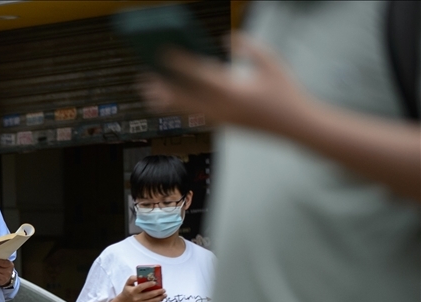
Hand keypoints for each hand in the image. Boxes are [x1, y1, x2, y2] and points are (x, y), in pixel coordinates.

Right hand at [118, 276, 166, 301]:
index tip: (155, 282)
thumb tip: (141, 276)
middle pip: (149, 295)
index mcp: (133, 291)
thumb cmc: (128, 290)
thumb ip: (133, 278)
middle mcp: (136, 298)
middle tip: (164, 290)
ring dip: (159, 298)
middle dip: (158, 292)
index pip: (141, 287)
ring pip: (151, 301)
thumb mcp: (128, 283)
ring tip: (164, 295)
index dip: (148, 284)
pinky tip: (159, 299)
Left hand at [139, 34, 310, 134]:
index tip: (164, 52)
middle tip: (143, 79)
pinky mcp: (223, 127)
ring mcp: (221, 120)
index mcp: (233, 90)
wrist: (294, 125)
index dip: (180, 63)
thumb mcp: (271, 62)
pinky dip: (181, 111)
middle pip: (184, 98)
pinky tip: (170, 105)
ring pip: (186, 111)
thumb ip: (247, 46)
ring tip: (149, 95)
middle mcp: (222, 108)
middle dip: (162, 88)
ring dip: (166, 103)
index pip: (200, 74)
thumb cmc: (284, 91)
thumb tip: (225, 38)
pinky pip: (196, 118)